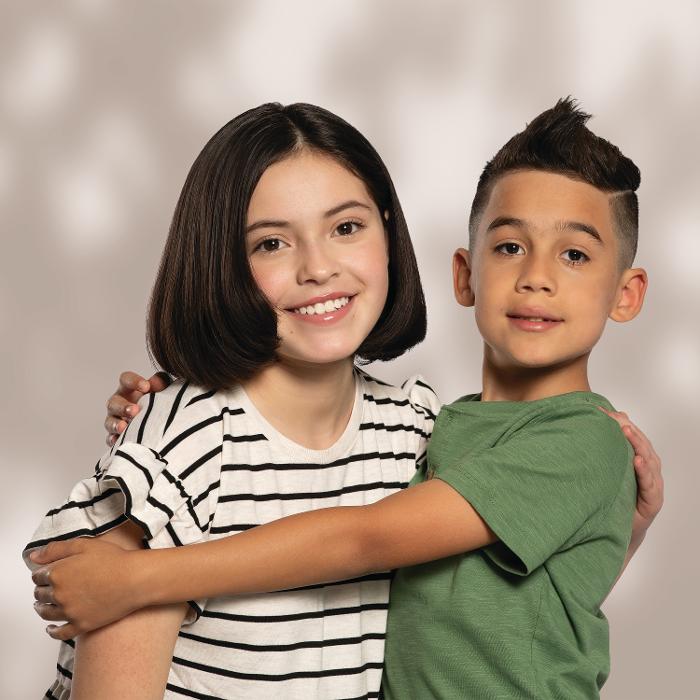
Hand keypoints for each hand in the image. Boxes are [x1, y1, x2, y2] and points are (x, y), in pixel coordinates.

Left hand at [30, 538, 142, 638]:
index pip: (38, 576)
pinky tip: (50, 629)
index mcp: (58, 573)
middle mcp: (59, 595)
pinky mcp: (81, 625)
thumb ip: (56, 549)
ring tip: (43, 606)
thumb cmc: (113, 559)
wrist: (134, 579)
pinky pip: (60, 633)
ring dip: (42, 609)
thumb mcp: (84, 545)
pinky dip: (52, 632)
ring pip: (46, 614)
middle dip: (41, 590)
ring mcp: (69, 613)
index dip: (41, 573)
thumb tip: (33, 557)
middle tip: (46, 588)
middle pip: (40, 595)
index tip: (46, 573)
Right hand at [105, 371, 170, 445]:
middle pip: (114, 402)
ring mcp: (116, 420)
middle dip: (123, 407)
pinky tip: (118, 440)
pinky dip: (113, 439)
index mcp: (129, 389)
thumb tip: (158, 381)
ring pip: (110, 422)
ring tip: (124, 427)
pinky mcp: (116, 436)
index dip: (133, 381)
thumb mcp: (162, 390)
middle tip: (135, 410)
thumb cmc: (159, 402)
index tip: (146, 387)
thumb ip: (161, 383)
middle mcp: (119, 403)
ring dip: (116, 424)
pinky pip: (110, 438)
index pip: (126, 380)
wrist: (161, 423)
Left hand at [601, 409, 663, 543]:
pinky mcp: (654, 500)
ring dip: (637, 444)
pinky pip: (650, 483)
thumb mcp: (606, 470)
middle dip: (626, 428)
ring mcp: (653, 483)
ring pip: (648, 458)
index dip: (618, 421)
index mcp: (637, 457)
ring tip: (626, 431)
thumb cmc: (613, 497)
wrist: (619, 529)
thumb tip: (592, 427)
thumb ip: (604, 450)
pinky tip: (637, 461)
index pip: (631, 434)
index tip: (601, 410)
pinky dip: (644, 471)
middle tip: (613, 416)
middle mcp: (648, 467)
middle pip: (640, 443)